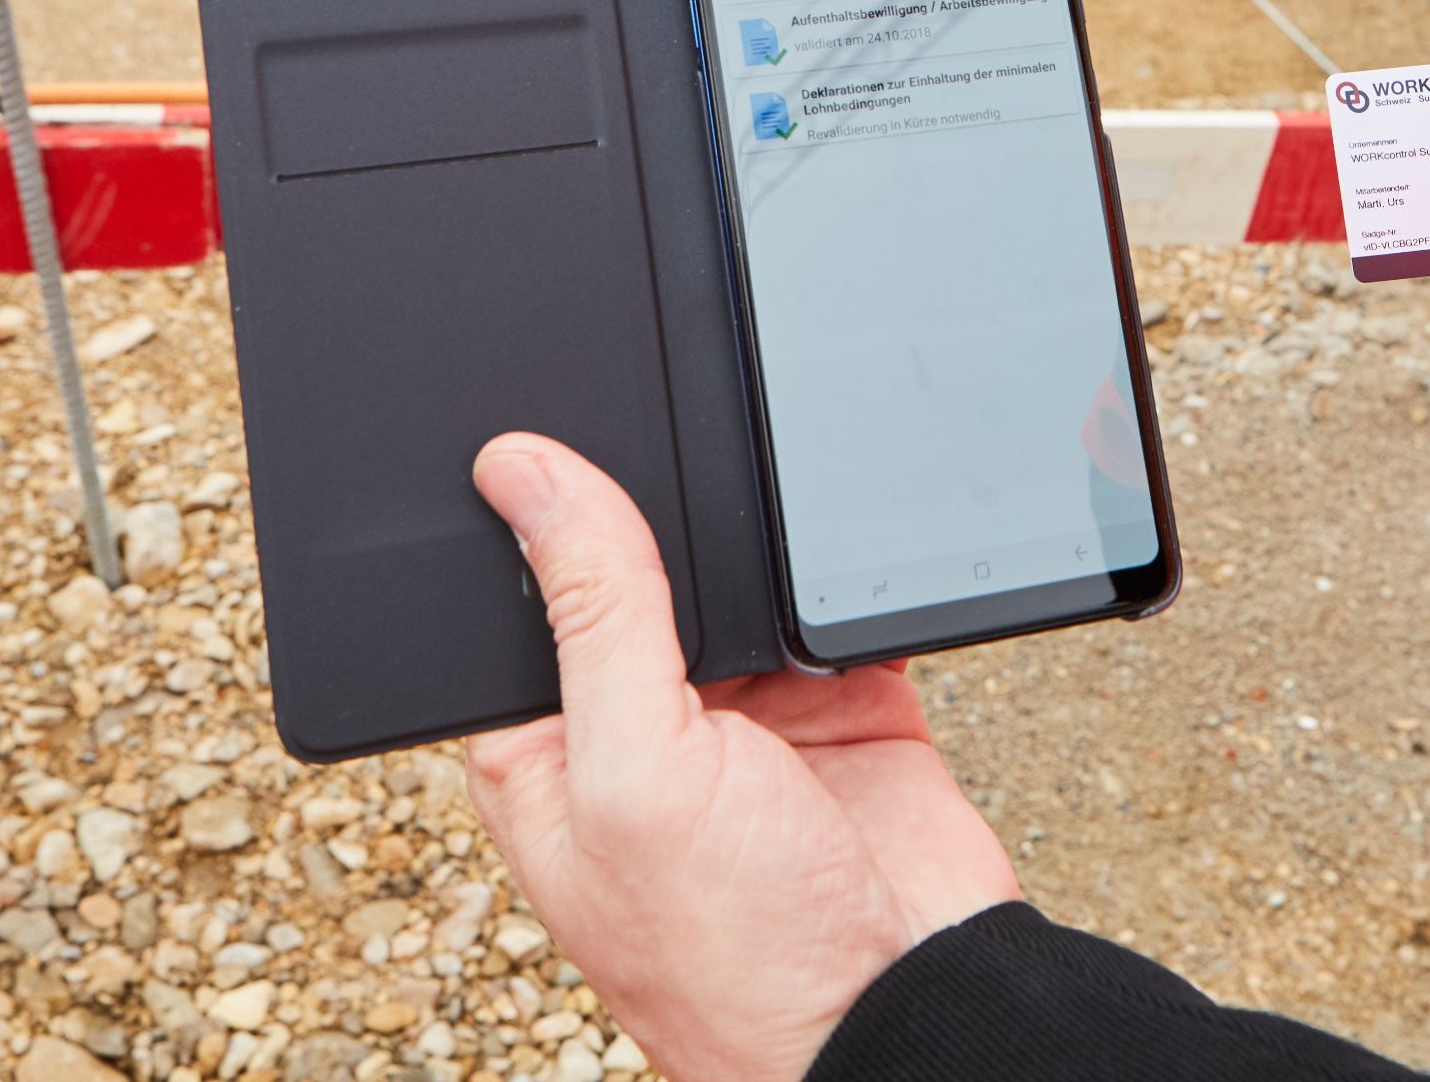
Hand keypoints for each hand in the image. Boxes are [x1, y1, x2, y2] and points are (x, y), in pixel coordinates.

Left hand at [464, 434, 1019, 1081]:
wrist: (908, 1012)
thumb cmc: (739, 956)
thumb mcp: (635, 769)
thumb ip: (593, 612)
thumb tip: (523, 474)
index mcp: (552, 741)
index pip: (521, 589)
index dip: (533, 510)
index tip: (552, 417)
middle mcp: (644, 720)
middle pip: (639, 562)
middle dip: (664, 507)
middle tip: (689, 422)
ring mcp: (748, 710)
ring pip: (736, 568)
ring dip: (756, 534)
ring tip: (773, 485)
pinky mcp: (838, 697)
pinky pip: (829, 596)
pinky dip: (839, 565)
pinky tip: (837, 540)